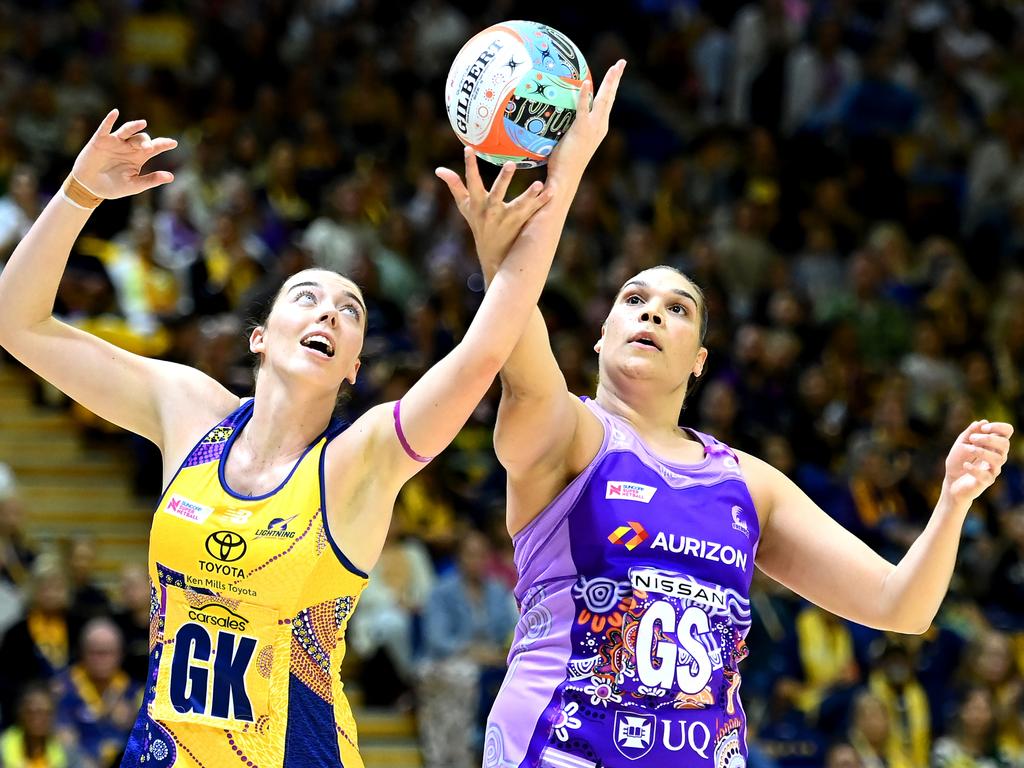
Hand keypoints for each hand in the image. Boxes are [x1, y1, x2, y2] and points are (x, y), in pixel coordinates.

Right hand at [71, 109, 176, 198]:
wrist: (90, 187)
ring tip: (143, 123)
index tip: (174, 143)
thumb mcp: (134, 185)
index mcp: (139, 157)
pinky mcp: (100, 140)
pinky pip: (105, 127)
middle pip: (142, 138)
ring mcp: (115, 142)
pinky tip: (115, 113)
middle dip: (146, 142)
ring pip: (127, 130)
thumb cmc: (113, 186)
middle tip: (149, 149)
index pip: (154, 147)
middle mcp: (129, 147)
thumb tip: (171, 177)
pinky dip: (109, 120)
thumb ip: (151, 180)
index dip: (164, 144)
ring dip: (134, 127)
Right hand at [436, 149, 551, 269]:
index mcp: (478, 203)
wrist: (493, 254)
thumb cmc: (478, 224)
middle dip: (504, 179)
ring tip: (539, 184)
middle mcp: (492, 210)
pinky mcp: (521, 223)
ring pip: (519, 204)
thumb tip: (438, 169)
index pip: (472, 181)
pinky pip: (534, 210)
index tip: (469, 149)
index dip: (470, 165)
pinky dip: (543, 202)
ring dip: (529, 195)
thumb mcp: (465, 207)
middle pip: (497, 192)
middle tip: (510, 164)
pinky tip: (552, 191)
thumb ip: (455, 186)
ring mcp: (508, 218)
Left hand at [546, 59, 625, 180]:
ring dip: (610, 82)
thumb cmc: (562, 164)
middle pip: (610, 98)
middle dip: (616, 79)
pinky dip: (584, 96)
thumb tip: (552, 115)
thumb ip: (565, 127)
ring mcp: (593, 128)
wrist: (565, 180)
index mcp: (598, 128)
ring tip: (615, 67)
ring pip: (604, 100)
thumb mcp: (567, 141)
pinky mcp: (582, 131)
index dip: (610, 88)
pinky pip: (583, 109)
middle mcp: (600, 126)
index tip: (615, 73)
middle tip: (622, 63)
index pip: (605, 103)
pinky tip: (586, 82)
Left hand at [943, 420, 1013, 504]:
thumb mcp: (961, 443)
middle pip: (1005, 444)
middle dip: (989, 439)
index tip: (983, 428)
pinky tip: (965, 465)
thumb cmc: (958, 461)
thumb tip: (982, 421)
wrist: (951, 481)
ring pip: (999, 459)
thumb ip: (970, 432)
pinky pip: (986, 475)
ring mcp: (993, 469)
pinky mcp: (986, 481)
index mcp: (993, 445)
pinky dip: (975, 469)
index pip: (1007, 432)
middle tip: (972, 439)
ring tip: (968, 450)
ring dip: (982, 452)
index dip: (999, 427)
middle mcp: (997, 456)